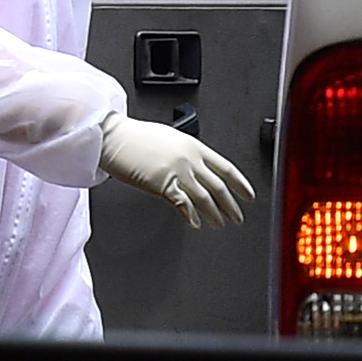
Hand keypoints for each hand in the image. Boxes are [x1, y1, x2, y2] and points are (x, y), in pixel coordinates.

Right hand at [99, 113, 252, 229]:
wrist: (113, 137)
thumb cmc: (135, 137)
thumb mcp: (170, 138)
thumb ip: (186, 153)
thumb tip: (195, 167)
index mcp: (194, 146)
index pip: (226, 168)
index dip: (240, 183)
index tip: (248, 195)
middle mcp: (190, 159)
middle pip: (218, 187)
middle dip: (231, 205)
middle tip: (237, 217)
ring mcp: (177, 172)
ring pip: (204, 198)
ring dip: (214, 214)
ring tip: (219, 224)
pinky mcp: (163, 184)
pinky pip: (182, 204)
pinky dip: (191, 216)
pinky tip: (195, 222)